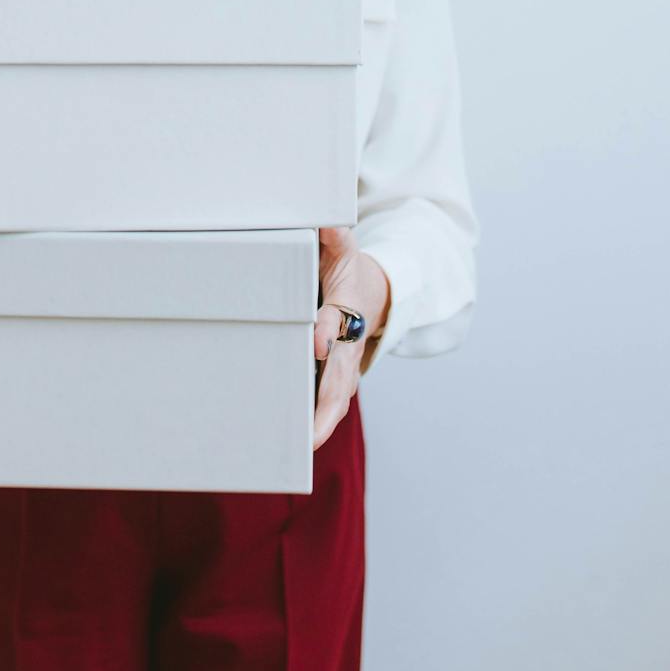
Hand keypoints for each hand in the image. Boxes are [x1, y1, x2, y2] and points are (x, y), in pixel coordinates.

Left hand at [313, 226, 389, 450]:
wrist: (374, 293)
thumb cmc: (348, 269)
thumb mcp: (343, 246)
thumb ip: (334, 235)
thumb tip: (327, 221)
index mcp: (346, 306)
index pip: (337, 320)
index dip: (328, 330)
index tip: (318, 342)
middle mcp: (348, 342)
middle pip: (340, 377)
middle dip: (327, 404)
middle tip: (311, 433)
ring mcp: (344, 363)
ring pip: (337, 398)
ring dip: (322, 423)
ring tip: (301, 449)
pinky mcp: (335, 376)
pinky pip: (329, 403)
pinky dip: (318, 424)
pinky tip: (295, 444)